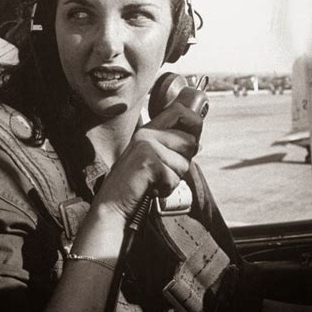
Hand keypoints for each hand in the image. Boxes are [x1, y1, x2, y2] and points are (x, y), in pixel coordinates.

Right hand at [94, 101, 202, 222]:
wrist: (113, 200)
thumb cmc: (134, 181)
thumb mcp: (152, 157)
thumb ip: (173, 148)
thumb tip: (198, 144)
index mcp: (149, 130)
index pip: (179, 111)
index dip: (194, 122)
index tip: (193, 138)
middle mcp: (147, 134)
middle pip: (189, 141)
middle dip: (183, 161)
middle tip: (163, 170)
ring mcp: (147, 147)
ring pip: (184, 163)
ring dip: (174, 178)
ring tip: (155, 179)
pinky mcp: (148, 163)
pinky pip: (174, 178)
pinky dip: (166, 188)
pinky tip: (151, 187)